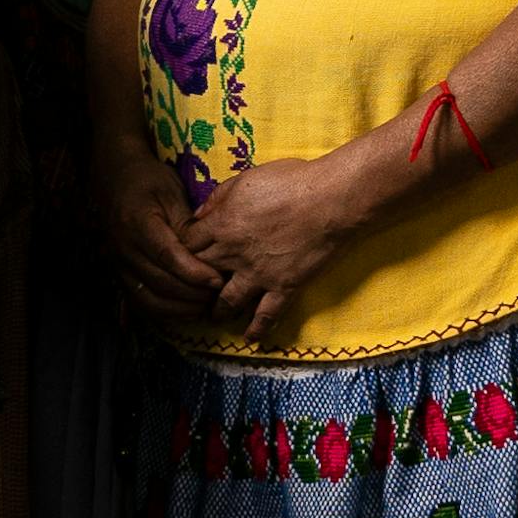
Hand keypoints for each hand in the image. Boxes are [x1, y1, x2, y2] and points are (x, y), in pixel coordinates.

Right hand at [97, 140, 225, 320]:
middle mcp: (124, 249)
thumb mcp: (171, 192)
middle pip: (160, 282)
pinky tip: (186, 310)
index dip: (194, 273)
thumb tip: (210, 254)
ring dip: (180, 308)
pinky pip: (141, 303)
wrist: (114, 179)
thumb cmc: (147, 181)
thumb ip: (188, 225)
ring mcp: (119, 265)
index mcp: (137, 224)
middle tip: (220, 294)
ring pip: (150, 300)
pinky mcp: (120, 275)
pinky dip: (165, 312)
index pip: (167, 256)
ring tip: (206, 304)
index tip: (218, 281)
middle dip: (193, 294)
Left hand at [181, 155, 370, 343]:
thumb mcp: (247, 178)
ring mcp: (259, 274)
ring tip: (214, 316)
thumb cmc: (292, 181)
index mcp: (223, 224)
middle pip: (202, 274)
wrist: (332, 200)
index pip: (189, 243)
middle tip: (193, 289)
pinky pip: (266, 315)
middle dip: (195, 281)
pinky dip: (256, 329)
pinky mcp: (283, 287)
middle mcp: (234, 254)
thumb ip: (219, 198)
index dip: (185, 248)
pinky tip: (249, 338)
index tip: (187, 252)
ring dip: (217, 310)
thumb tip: (199, 215)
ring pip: (227, 301)